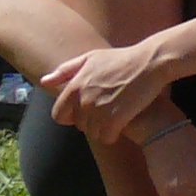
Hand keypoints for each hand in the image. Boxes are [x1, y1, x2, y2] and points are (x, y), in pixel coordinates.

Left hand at [40, 39, 171, 143]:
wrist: (151, 62)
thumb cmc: (122, 59)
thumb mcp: (91, 58)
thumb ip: (65, 70)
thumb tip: (44, 82)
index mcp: (75, 86)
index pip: (59, 115)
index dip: (71, 116)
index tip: (86, 111)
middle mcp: (83, 100)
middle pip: (79, 126)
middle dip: (91, 121)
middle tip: (108, 110)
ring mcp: (99, 110)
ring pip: (93, 133)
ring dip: (103, 129)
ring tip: (117, 116)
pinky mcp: (115, 118)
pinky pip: (106, 138)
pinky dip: (113, 135)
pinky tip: (123, 123)